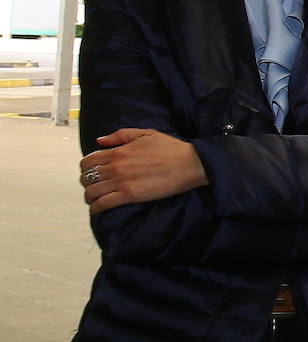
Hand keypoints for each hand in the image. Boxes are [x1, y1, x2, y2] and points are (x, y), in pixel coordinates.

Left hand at [79, 128, 207, 212]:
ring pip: (91, 192)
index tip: (92, 172)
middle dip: (87, 182)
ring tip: (95, 198)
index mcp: (118, 151)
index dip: (85, 168)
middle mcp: (115, 167)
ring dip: (89, 196)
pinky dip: (96, 208)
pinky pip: (103, 204)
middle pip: (86, 177)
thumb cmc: (170, 148)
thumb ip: (120, 135)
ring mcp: (121, 182)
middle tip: (95, 185)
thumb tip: (99, 141)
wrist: (188, 163)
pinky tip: (98, 208)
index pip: (88, 161)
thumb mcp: (145, 134)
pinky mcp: (129, 196)